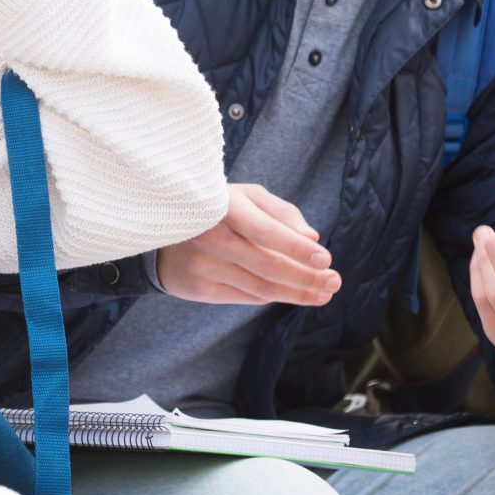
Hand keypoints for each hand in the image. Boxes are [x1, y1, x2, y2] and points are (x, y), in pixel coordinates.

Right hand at [156, 183, 341, 306]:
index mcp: (223, 207)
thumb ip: (282, 213)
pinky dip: (273, 297)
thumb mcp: (247, 197)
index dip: (297, 248)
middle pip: (267, 266)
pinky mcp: (197, 288)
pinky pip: (245, 296)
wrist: (161, 227)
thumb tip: (312, 237)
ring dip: (296, 293)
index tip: (326, 259)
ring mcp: (201, 265)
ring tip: (322, 294)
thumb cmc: (217, 208)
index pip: (265, 232)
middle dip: (306, 278)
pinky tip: (294, 294)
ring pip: (259, 287)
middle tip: (334, 282)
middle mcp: (209, 237)